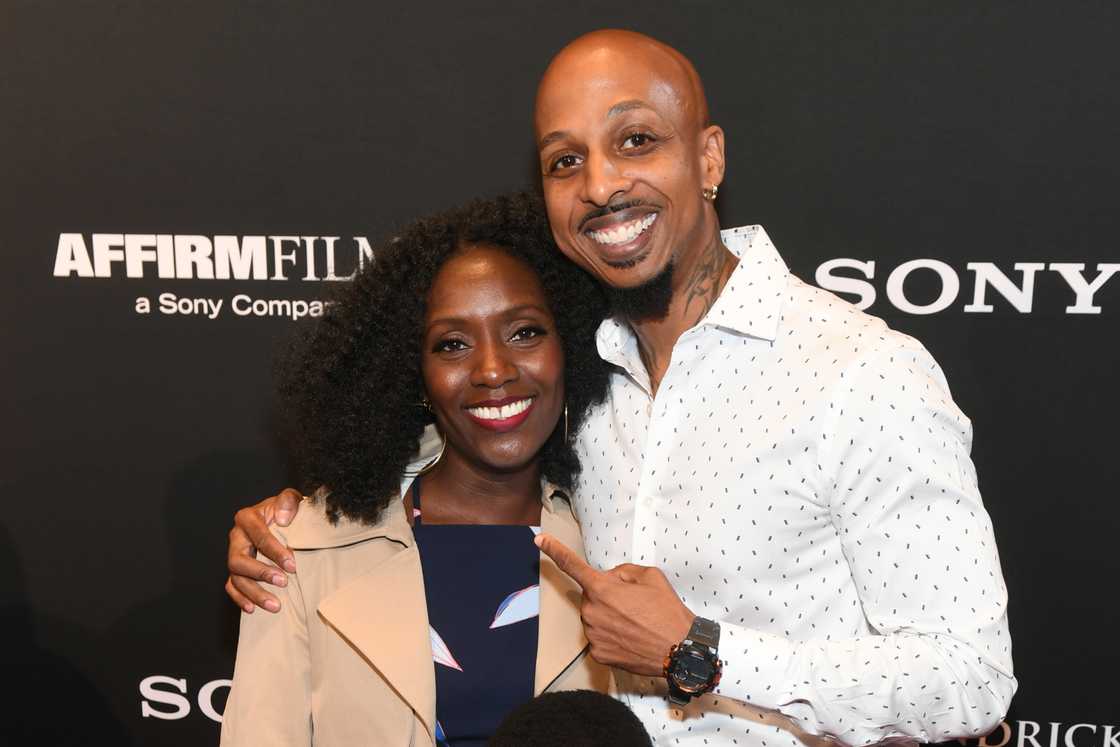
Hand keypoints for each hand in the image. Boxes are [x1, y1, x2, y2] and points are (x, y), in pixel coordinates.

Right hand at [225, 488, 302, 613]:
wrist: (282, 518)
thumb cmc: (286, 510)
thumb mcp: (290, 499)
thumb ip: (288, 501)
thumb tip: (283, 518)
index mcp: (247, 518)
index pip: (258, 536)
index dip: (274, 551)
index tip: (292, 565)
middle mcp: (236, 537)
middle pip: (239, 560)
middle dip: (261, 573)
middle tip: (284, 582)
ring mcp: (234, 554)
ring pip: (236, 578)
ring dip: (254, 593)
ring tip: (275, 605)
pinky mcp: (237, 569)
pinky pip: (232, 586)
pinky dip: (240, 598)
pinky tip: (252, 609)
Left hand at [535, 533, 694, 675]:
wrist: (680, 650)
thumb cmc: (667, 611)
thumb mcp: (650, 576)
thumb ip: (623, 572)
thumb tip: (612, 580)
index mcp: (602, 588)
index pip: (572, 565)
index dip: (554, 550)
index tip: (539, 540)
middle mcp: (592, 611)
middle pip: (591, 596)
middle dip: (607, 596)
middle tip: (634, 605)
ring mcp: (593, 635)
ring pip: (594, 617)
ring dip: (608, 616)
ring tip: (635, 623)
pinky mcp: (598, 654)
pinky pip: (599, 637)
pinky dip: (612, 636)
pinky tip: (630, 638)